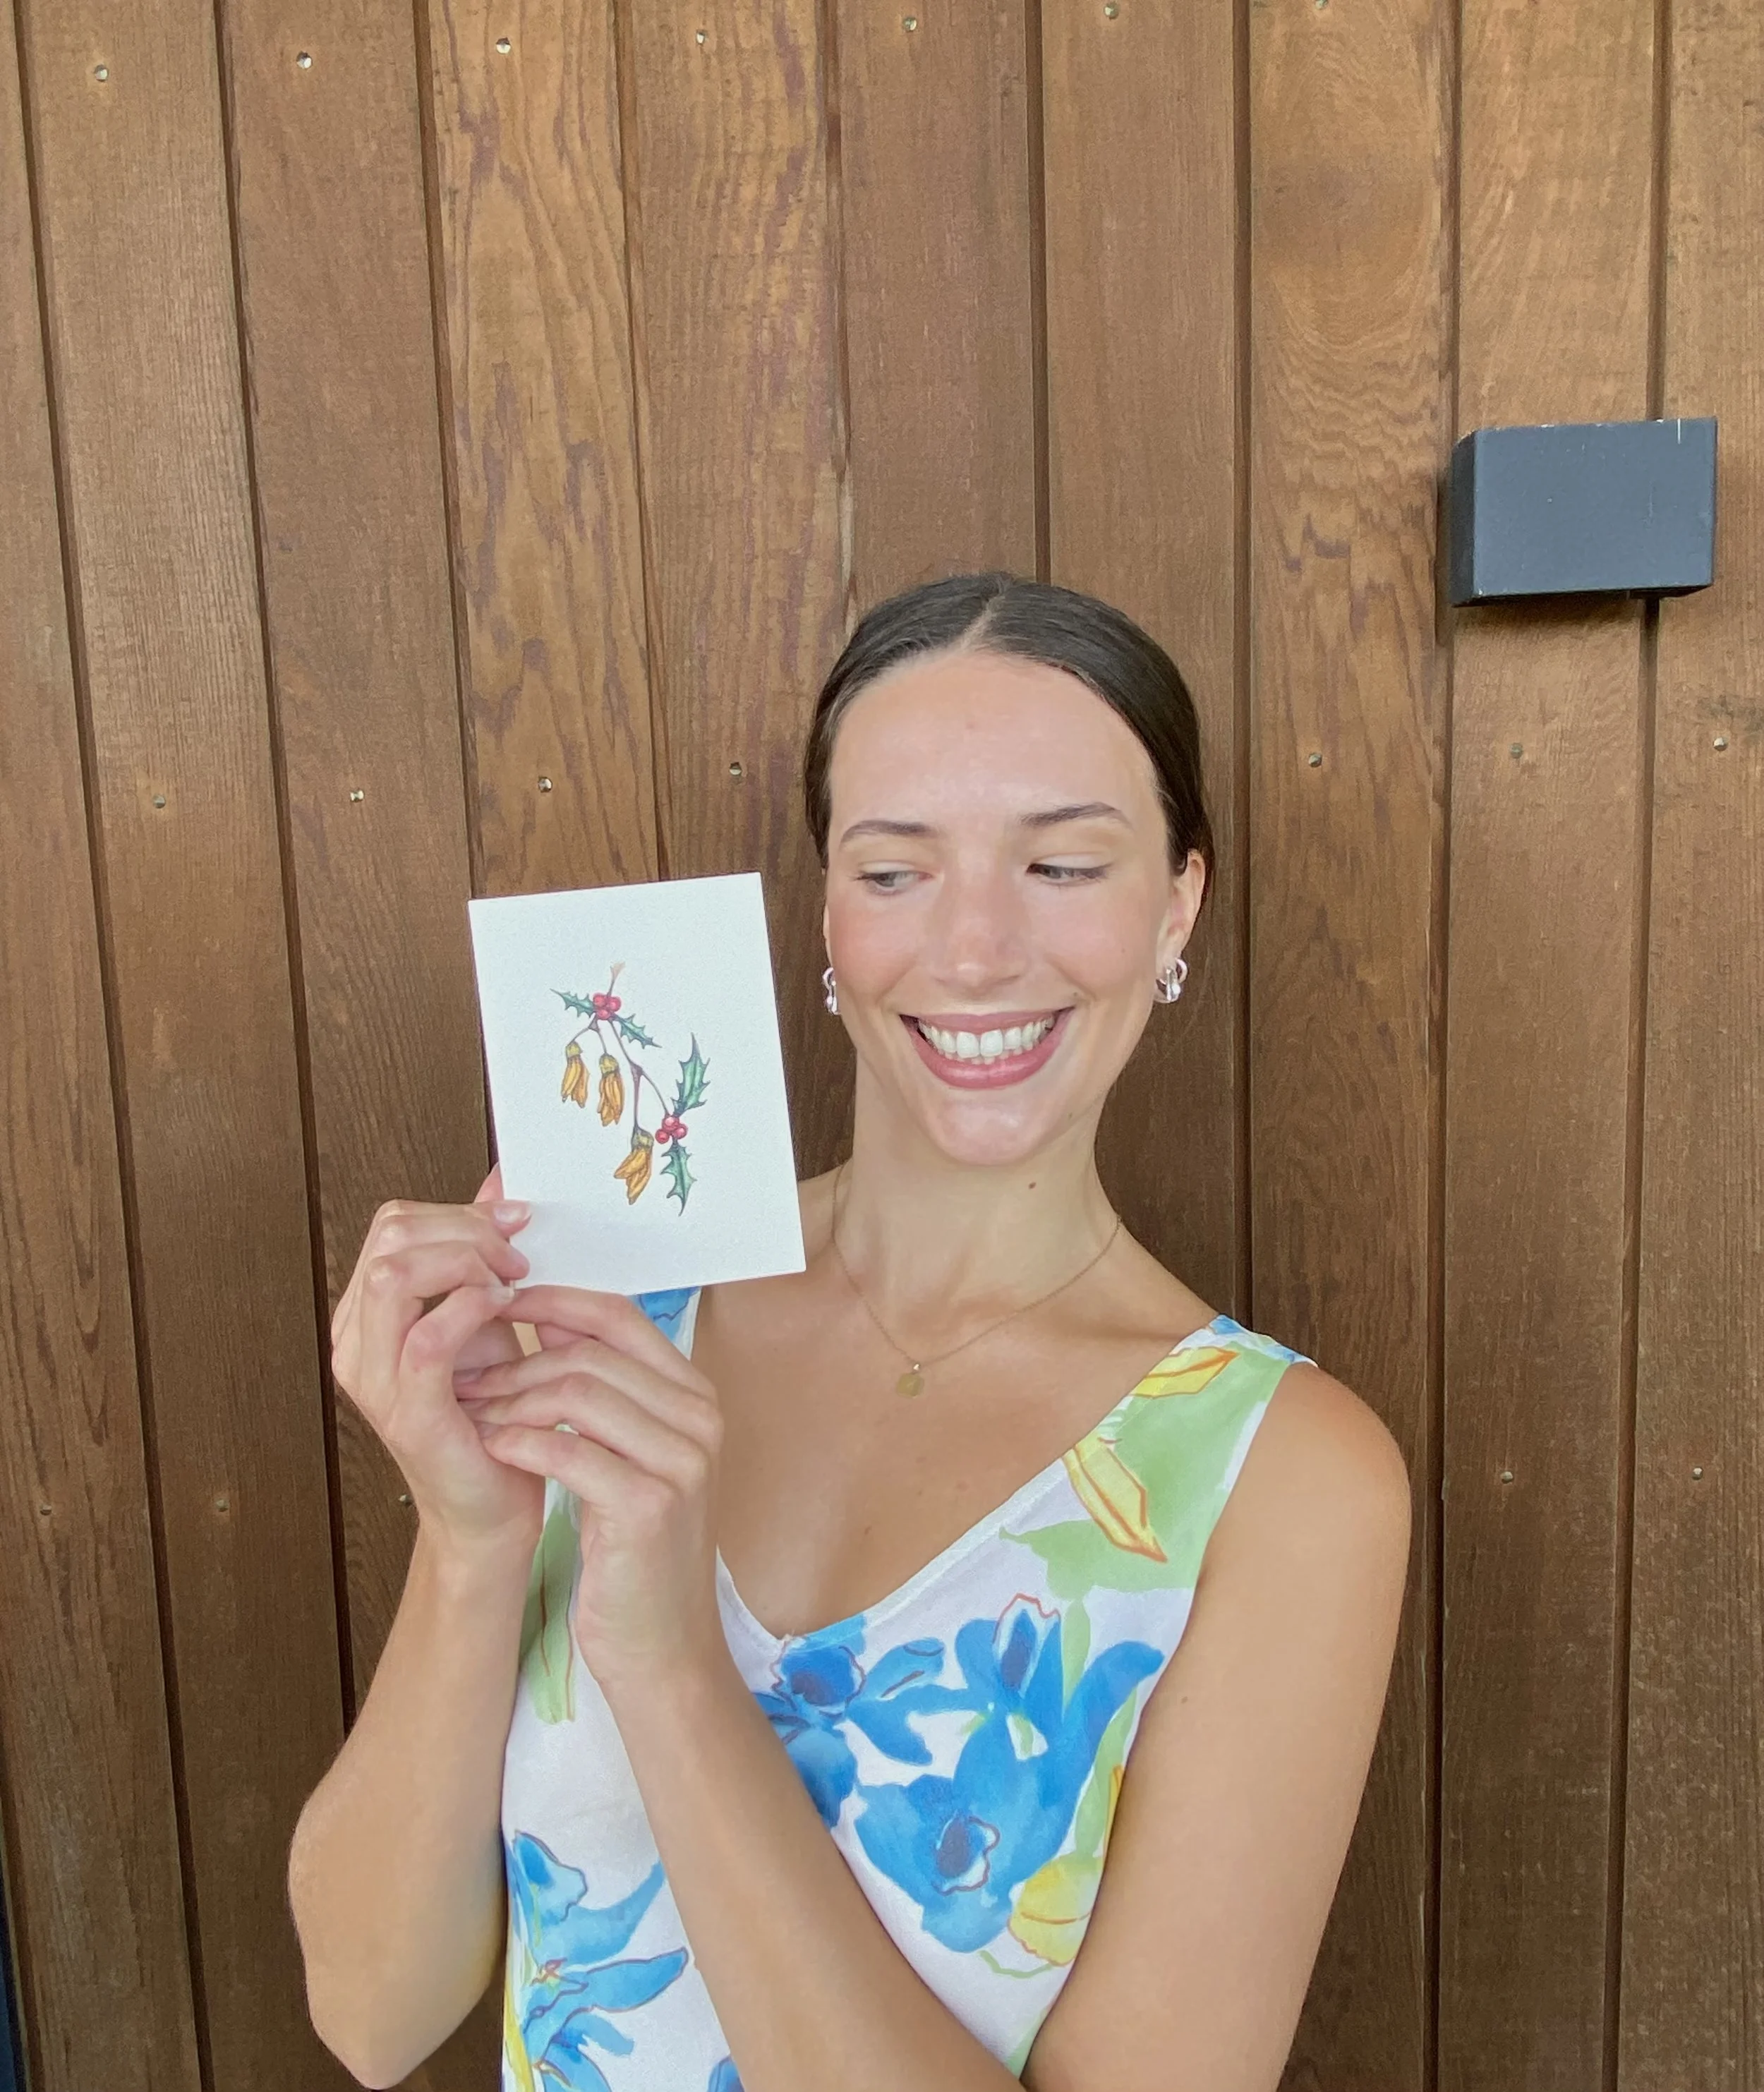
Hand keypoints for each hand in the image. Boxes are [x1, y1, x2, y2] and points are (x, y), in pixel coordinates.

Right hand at [330, 1167, 539, 1558]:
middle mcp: (355, 1342)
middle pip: (391, 1236)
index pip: (394, 1224)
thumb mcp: (488, 1315)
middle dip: (464, 1228)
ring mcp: (374, 1378)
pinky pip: (428, 1336)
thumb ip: (484, 1251)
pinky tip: (506, 1308)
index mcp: (367, 1314)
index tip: (517, 1219)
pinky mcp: (409, 1411)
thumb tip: (502, 1178)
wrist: (495, 1508)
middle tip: (517, 1250)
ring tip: (511, 1278)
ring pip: (395, 1274)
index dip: (458, 1210)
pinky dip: (470, 1307)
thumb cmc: (495, 1413)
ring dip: (465, 1261)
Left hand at [458, 1285, 724, 1696]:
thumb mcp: (631, 1456)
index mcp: (697, 1396)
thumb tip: (548, 1315)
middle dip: (517, 1361)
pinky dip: (519, 1443)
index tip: (498, 1306)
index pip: (621, 1316)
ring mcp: (681, 1462)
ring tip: (472, 1415)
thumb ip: (605, 1388)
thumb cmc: (637, 1551)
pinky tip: (493, 1450)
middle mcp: (699, 1420)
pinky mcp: (649, 1506)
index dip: (553, 1301)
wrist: (663, 1646)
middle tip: (467, 1378)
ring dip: (510, 1400)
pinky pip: (566, 1450)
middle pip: (590, 1353)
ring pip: (576, 1393)